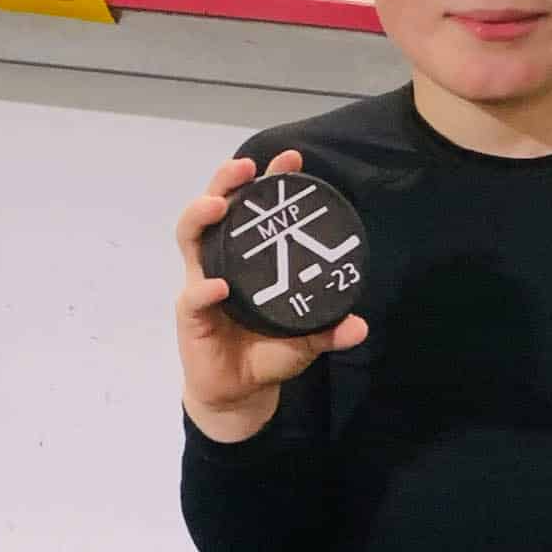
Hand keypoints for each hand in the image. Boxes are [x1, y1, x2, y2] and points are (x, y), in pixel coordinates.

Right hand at [175, 150, 369, 437]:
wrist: (240, 392)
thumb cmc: (267, 354)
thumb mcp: (306, 340)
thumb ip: (329, 330)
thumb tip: (360, 326)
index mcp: (249, 259)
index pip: (255, 211)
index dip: (270, 183)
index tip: (291, 159)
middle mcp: (221, 262)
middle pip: (214, 211)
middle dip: (226, 182)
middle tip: (246, 166)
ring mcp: (202, 285)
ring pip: (191, 239)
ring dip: (201, 216)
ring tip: (219, 205)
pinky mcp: (190, 316)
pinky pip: (193, 297)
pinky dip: (205, 289)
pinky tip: (220, 285)